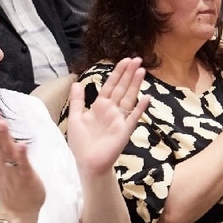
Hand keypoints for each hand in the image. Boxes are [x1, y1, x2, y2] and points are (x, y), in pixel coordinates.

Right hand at [0, 110, 45, 222]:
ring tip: (2, 124)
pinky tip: (21, 145)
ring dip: (5, 139)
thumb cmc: (10, 186)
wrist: (17, 213)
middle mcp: (3, 165)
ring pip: (8, 154)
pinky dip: (21, 156)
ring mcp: (14, 172)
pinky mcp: (26, 179)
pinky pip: (23, 166)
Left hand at [67, 57, 149, 176]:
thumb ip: (78, 100)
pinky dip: (140, 108)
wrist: (87, 162)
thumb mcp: (76, 117)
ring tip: (142, 70)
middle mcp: (112, 110)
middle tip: (137, 59)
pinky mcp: (124, 130)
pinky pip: (134, 117)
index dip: (117, 73)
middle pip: (122, 88)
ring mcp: (119, 119)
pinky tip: (147, 97)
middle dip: (129, 73)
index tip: (125, 60)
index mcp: (100, 106)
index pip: (110, 85)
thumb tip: (76, 82)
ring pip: (129, 97)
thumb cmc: (81, 143)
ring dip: (135, 84)